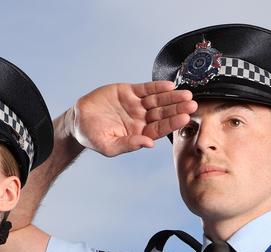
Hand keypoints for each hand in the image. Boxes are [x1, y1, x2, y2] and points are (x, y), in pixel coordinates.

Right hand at [69, 81, 195, 156]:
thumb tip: (149, 144)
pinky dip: (157, 87)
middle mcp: (140, 119)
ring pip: (158, 100)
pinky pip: (146, 89)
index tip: (184, 119)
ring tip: (186, 94)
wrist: (78, 119)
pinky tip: (169, 86)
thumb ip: (128, 145)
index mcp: (138, 134)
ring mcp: (136, 105)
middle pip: (163, 114)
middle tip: (192, 104)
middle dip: (177, 109)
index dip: (172, 123)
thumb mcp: (108, 146)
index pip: (159, 129)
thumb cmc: (92, 137)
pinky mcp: (129, 92)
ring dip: (172, 98)